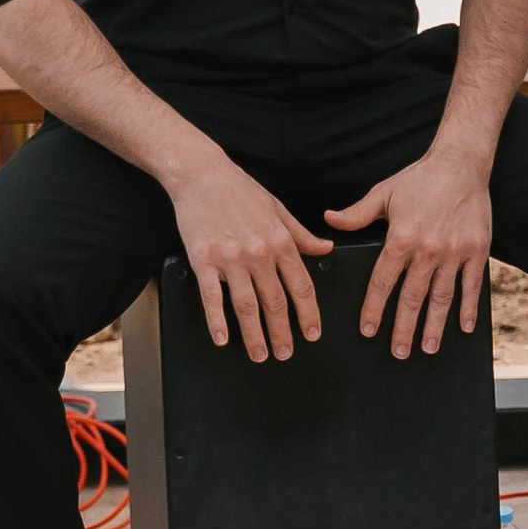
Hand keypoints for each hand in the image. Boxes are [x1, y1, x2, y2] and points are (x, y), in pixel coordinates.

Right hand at [170, 152, 332, 361]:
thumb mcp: (279, 209)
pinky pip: (212, 297)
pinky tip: (222, 339)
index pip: (301, 286)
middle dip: (283, 333)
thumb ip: (302, 235)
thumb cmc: (240, 190)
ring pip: (247, 306)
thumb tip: (326, 248)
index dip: (309, 314)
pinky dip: (218, 321)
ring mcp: (230, 258)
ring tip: (260, 355)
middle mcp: (259, 252)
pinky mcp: (203, 259)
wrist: (201, 174)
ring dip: (255, 335)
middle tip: (286, 353)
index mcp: (281, 241)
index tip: (312, 334)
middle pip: (276, 302)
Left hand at [327, 136, 494, 357]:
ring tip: (427, 348)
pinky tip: (463, 327)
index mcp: (400, 239)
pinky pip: (471, 286)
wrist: (461, 164)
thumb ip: (356, 214)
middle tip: (398, 352)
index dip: (374, 308)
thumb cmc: (420, 179)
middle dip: (403, 328)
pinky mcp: (476, 251)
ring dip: (434, 326)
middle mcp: (427, 250)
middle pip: (412, 298)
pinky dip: (468, 308)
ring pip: (441, 298)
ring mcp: (454, 253)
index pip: (382, 282)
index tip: (368, 330)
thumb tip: (328, 220)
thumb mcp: (383, 194)